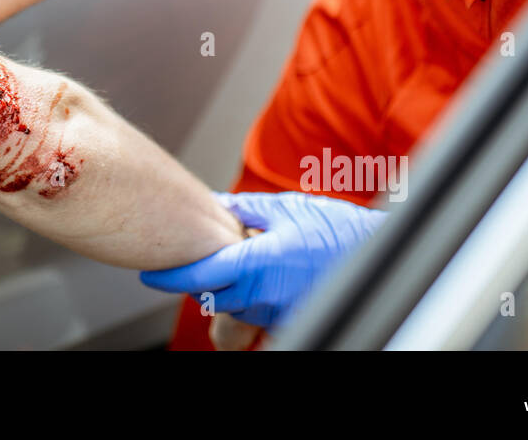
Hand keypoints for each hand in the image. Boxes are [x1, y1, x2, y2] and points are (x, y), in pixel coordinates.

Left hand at [140, 191, 387, 328]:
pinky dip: (251, 299)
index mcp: (258, 262)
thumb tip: (212, 205)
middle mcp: (265, 294)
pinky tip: (263, 279)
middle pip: (212, 294)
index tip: (149, 276)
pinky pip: (256, 314)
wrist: (377, 255)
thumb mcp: (284, 209)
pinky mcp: (288, 322)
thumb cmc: (334, 229)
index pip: (200, 275)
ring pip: (233, 305)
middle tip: (204, 257)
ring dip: (229, 288)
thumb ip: (243, 210)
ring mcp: (277, 313)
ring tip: (247, 261)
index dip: (170, 276)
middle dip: (202, 278)